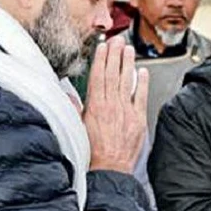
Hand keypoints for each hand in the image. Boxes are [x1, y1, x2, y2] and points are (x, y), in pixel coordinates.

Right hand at [85, 37, 149, 173]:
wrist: (109, 170)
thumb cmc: (91, 153)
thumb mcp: (76, 129)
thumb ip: (73, 109)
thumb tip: (67, 94)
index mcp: (95, 107)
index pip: (98, 76)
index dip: (101, 59)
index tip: (103, 46)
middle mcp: (111, 106)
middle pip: (113, 74)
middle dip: (116, 55)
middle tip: (118, 39)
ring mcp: (126, 112)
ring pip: (127, 82)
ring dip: (128, 63)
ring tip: (129, 49)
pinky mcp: (138, 120)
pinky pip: (141, 97)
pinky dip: (142, 83)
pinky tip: (143, 71)